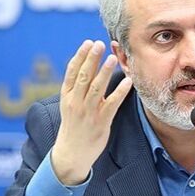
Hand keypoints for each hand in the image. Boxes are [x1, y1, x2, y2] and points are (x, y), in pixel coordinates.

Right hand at [51, 40, 132, 184]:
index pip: (72, 72)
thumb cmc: (73, 125)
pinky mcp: (101, 121)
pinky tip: (128, 81)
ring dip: (105, 72)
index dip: (80, 56)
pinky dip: (120, 92)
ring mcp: (88, 112)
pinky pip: (112, 104)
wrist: (72, 153)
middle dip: (92, 59)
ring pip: (96, 88)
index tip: (88, 42)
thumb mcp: (69, 104)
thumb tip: (87, 64)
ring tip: (112, 58)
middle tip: (99, 43)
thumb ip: (77, 86)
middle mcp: (76, 102)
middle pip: (84, 76)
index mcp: (67, 95)